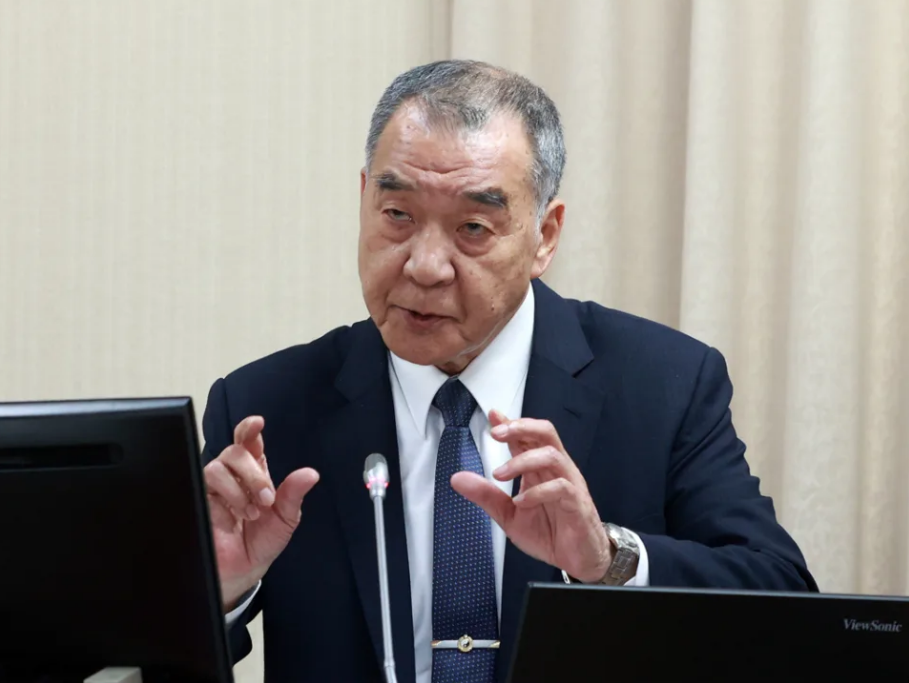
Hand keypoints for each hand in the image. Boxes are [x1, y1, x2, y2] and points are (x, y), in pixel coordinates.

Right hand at [204, 415, 319, 610]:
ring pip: (216, 467)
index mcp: (255, 473)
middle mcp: (232, 475)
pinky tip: (232, 518)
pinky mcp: (198, 501)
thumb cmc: (261, 542)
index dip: (250, 429)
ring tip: (251, 513)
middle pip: (234, 451)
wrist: (240, 573)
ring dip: (238, 489)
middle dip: (253, 473)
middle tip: (266, 500)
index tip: (257, 423)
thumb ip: (294, 495)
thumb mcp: (285, 520)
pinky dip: (223, 500)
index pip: (249, 442)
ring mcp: (213, 488)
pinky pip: (202, 487)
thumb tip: (311, 474)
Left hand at [450, 412, 612, 582]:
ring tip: (500, 474)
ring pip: (553, 455)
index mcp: (540, 469)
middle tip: (496, 434)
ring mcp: (569, 485)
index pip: (527, 437)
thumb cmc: (549, 532)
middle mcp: (556, 471)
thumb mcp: (509, 516)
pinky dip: (537, 492)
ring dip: (523, 460)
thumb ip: (486, 496)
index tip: (493, 414)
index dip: (511, 423)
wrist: (578, 561)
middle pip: (545, 433)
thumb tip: (456, 479)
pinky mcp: (578, 504)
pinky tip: (521, 501)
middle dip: (521, 428)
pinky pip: (561, 488)